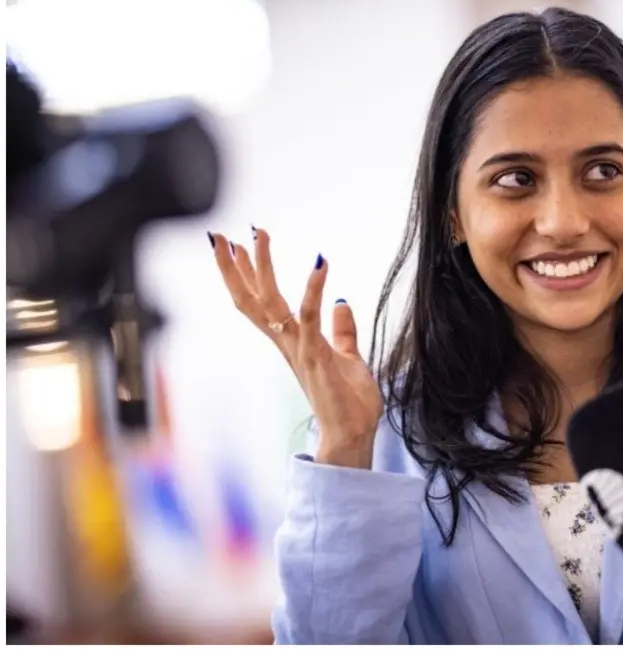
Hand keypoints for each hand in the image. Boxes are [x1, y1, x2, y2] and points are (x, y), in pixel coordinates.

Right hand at [209, 227, 383, 468]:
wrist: (353, 434)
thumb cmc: (349, 402)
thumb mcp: (348, 357)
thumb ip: (342, 330)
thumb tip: (341, 302)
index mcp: (292, 342)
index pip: (261, 302)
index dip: (245, 275)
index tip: (234, 244)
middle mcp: (288, 344)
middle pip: (253, 299)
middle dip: (235, 267)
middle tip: (221, 234)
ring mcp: (299, 350)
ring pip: (271, 303)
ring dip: (262, 267)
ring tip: (257, 234)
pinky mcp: (316, 357)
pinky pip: (310, 317)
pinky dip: (313, 289)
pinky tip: (318, 264)